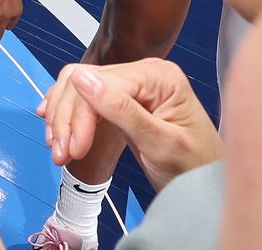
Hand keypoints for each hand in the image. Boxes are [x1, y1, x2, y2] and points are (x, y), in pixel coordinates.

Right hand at [34, 59, 222, 190]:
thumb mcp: (160, 143)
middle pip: (83, 82)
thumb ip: (122, 110)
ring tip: (58, 149)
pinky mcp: (122, 99)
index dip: (80, 115)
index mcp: (159, 76)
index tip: (73, 150)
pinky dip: (68, 113)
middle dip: (67, 118)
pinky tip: (55, 125)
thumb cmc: (196, 168)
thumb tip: (82, 78)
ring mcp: (132, 85)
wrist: (207, 187)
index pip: (102, 84)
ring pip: (77, 87)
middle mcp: (144, 73)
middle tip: (61, 154)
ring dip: (62, 118)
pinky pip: (85, 98)